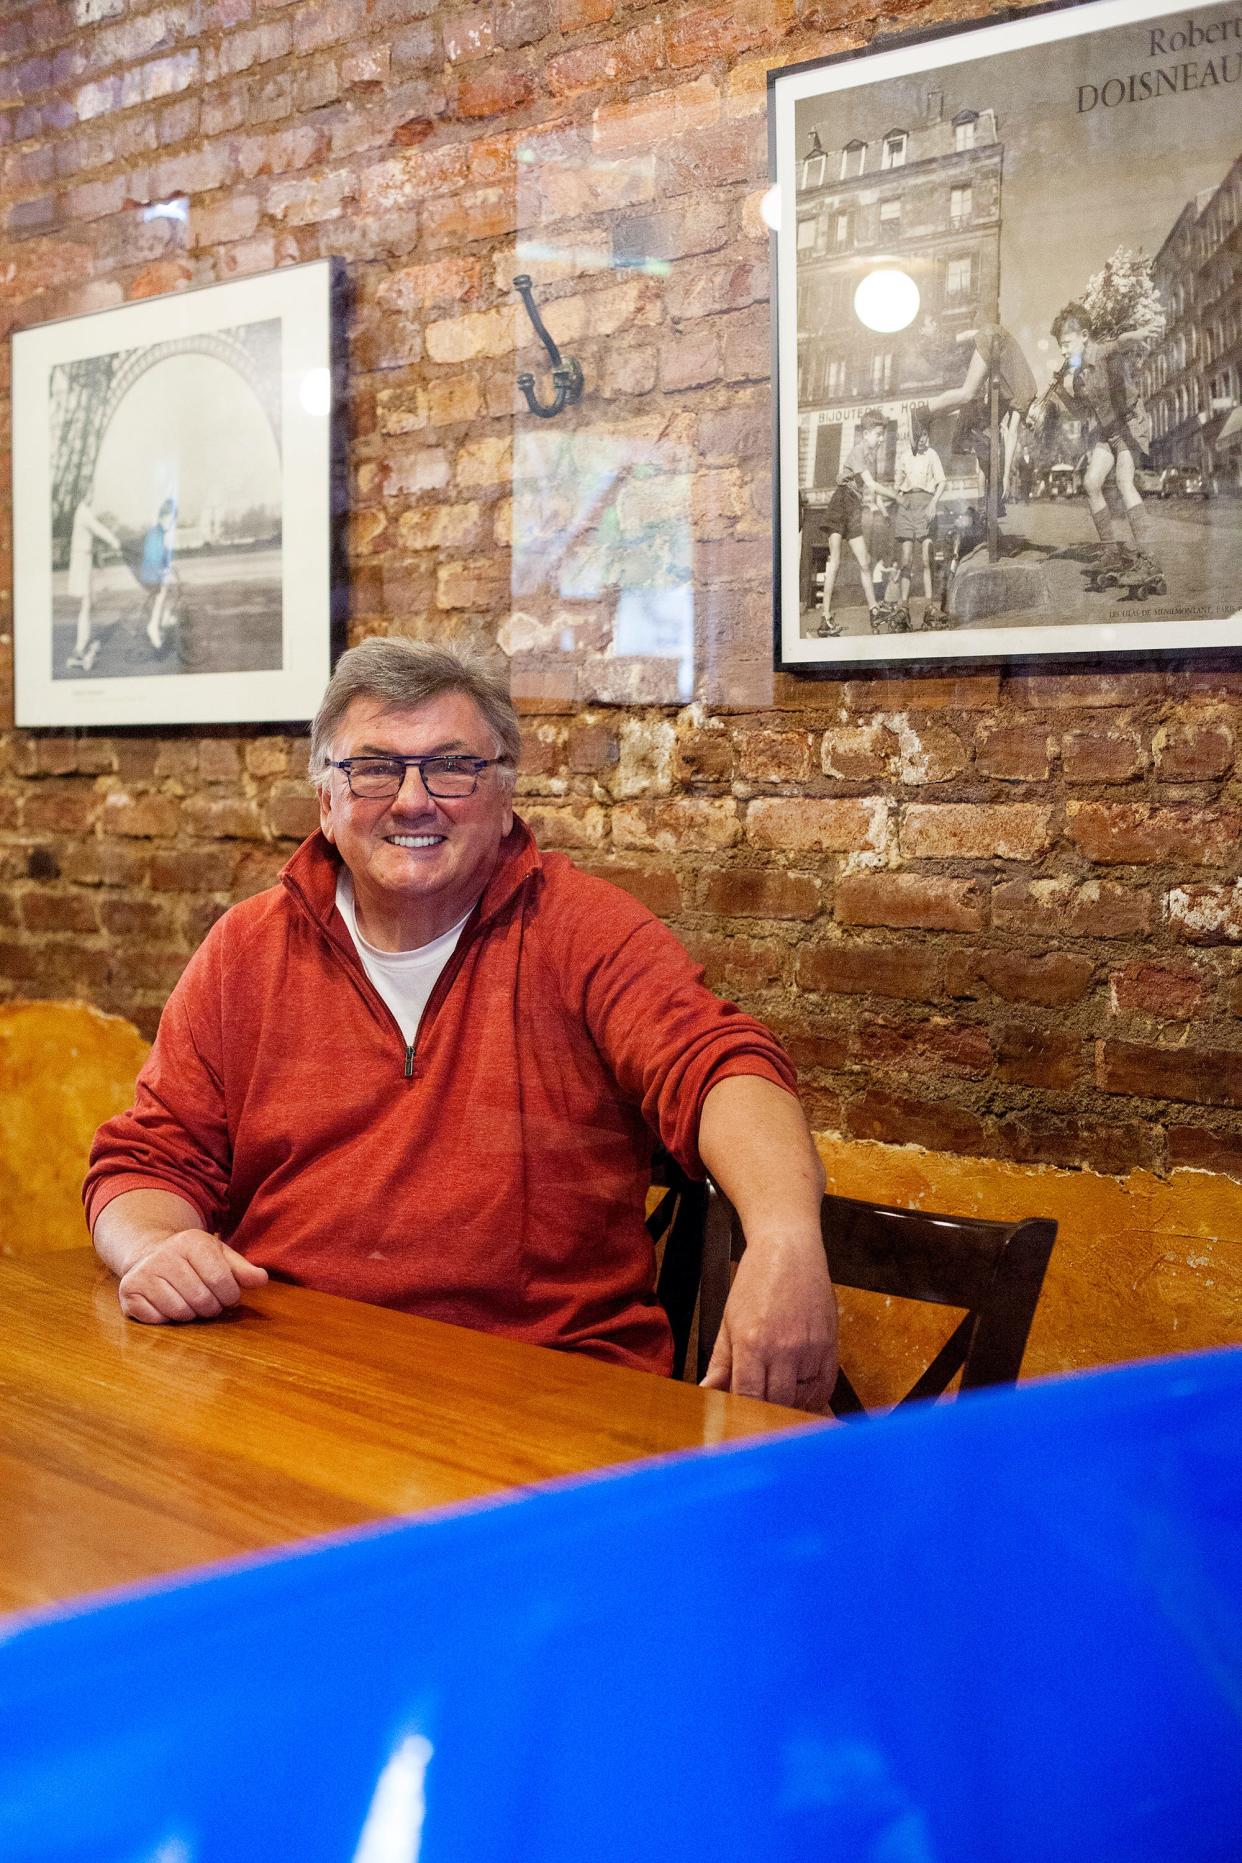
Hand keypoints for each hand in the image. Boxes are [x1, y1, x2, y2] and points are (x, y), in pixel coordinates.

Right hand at [117, 1229, 267, 1323]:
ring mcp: (143, 1274)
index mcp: (192, 1241)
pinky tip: (169, 1305)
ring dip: (191, 1315)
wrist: (149, 1253)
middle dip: (212, 1308)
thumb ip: (242, 1269)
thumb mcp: (219, 1255)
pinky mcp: (128, 1293)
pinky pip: (157, 1320)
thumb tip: (262, 1280)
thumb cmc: (192, 1259)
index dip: (230, 1296)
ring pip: (180, 1312)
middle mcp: (164, 1255)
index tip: (229, 1296)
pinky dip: (168, 1319)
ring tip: (191, 1303)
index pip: (221, 1280)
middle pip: (201, 1299)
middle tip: (210, 1303)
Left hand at [700, 1235, 837, 1412]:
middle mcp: (782, 1348)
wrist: (789, 1250)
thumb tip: (708, 1390)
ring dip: (788, 1404)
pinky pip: (823, 1386)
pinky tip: (800, 1391)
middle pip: (776, 1402)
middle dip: (765, 1410)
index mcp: (752, 1343)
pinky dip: (812, 1395)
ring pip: (800, 1398)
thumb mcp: (729, 1320)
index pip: (748, 1396)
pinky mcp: (829, 1345)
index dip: (742, 1410)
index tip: (738, 1415)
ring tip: (777, 1396)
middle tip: (757, 1409)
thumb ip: (720, 1361)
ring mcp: (809, 1348)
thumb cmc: (757, 1281)